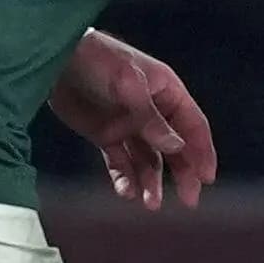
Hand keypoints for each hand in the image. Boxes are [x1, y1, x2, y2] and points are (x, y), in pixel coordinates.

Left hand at [48, 30, 216, 210]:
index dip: (202, 151)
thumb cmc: (98, 60)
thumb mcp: (128, 85)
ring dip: (151, 181)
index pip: (193, 125)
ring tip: (150, 203)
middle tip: (188, 200)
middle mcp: (152, 111)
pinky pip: (120, 161)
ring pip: (148, 159)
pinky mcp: (105, 135)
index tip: (207, 178)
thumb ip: (150, 118)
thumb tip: (177, 146)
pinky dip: (125, 177)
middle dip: (183, 173)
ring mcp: (128, 125)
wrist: (55, 59)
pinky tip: (126, 191)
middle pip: (174, 147)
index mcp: (166, 91)